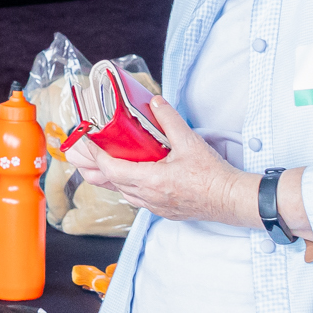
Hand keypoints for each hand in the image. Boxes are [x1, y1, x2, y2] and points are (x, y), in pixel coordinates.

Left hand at [64, 96, 245, 222]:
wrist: (230, 200)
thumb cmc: (212, 175)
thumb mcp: (190, 142)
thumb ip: (170, 120)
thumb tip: (155, 101)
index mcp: (151, 180)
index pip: (112, 168)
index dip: (97, 155)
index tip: (87, 143)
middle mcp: (148, 196)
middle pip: (111, 183)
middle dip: (95, 168)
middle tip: (82, 155)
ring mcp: (154, 206)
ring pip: (122, 193)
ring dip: (109, 179)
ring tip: (99, 165)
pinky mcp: (163, 210)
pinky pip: (135, 199)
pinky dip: (126, 188)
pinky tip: (128, 180)